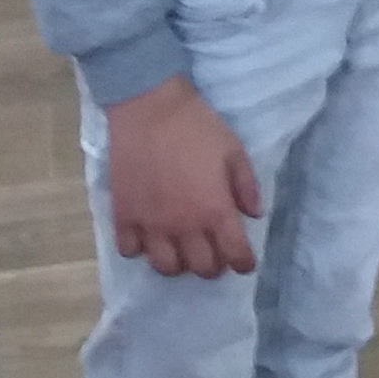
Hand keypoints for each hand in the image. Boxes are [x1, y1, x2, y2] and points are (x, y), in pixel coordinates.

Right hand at [103, 75, 260, 276]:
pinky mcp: (124, 216)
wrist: (149, 110)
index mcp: (214, 210)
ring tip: (182, 250)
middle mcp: (184, 226)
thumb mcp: (233, 150)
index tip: (245, 263)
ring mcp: (151, 225)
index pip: (235, 254)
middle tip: (215, 253)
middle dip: (213, 266)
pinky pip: (129, 250)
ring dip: (178, 264)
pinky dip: (140, 250)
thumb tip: (254, 215)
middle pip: (201, 268)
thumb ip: (247, 186)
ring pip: (165, 267)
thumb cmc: (196, 127)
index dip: (244, 263)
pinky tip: (148, 237)